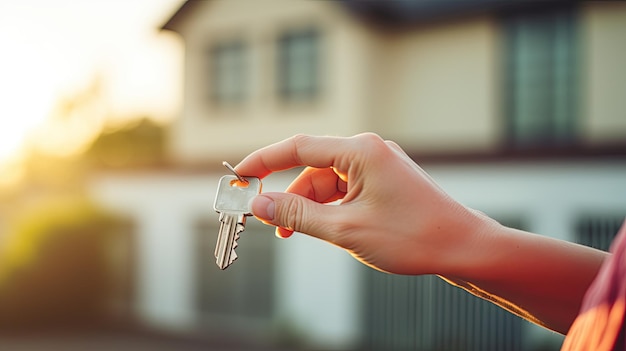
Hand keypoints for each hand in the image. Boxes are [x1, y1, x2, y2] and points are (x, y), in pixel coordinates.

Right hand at [235, 133, 492, 274]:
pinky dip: (328, 209)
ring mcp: (377, 167)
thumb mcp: (346, 229)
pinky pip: (344, 191)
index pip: (298, 147)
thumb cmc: (413, 237)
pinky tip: (322, 229)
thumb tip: (260, 202)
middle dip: (287, 195)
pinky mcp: (383, 182)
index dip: (263, 161)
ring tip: (293, 234)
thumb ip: (299, 214)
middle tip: (267, 222)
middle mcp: (367, 151)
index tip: (237, 175)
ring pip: (327, 183)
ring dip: (308, 207)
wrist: (463, 248)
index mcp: (360, 151)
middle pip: (311, 168)